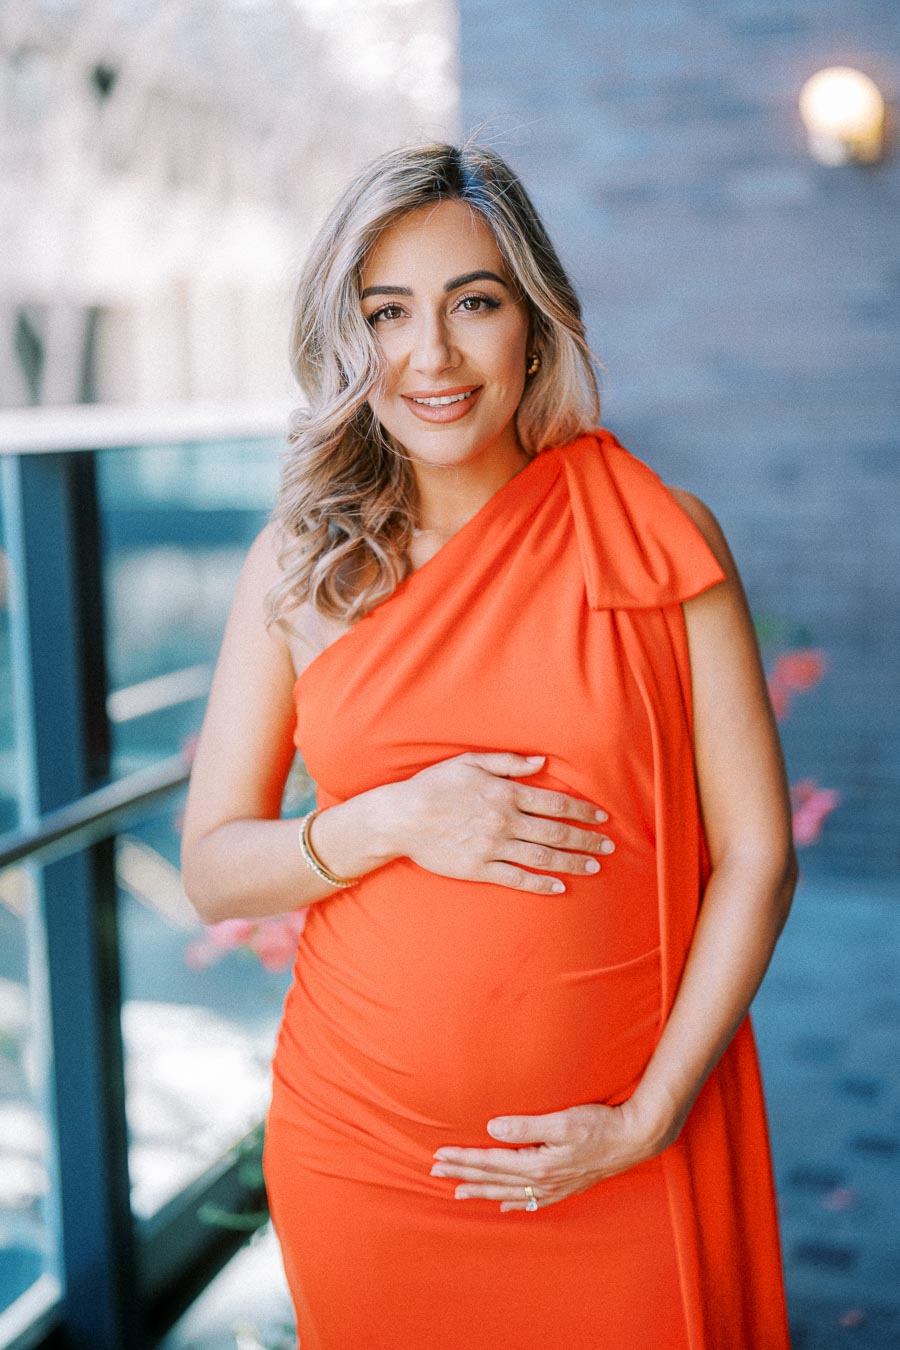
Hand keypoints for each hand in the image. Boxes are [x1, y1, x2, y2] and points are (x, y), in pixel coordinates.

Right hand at [380, 751, 614, 894]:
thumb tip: (542, 763)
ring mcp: (492, 847)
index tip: (601, 819)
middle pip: (555, 832)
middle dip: (585, 840)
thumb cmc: (434, 786)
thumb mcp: (470, 762)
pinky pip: (516, 878)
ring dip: (571, 863)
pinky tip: (559, 887)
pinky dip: (540, 883)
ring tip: (593, 867)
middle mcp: (504, 821)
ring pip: (542, 857)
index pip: (554, 803)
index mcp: (505, 793)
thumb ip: (508, 763)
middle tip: (608, 847)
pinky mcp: (479, 869)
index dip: (581, 812)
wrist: (401, 817)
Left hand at [429, 1099, 677, 1211]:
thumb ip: (526, 1126)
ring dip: (482, 1191)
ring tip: (458, 1192)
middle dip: (463, 1175)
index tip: (439, 1156)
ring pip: (508, 1192)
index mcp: (537, 1164)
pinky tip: (505, 1207)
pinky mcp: (565, 1186)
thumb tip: (492, 1129)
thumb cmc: (600, 1125)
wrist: (635, 1138)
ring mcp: (554, 1187)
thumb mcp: (563, 1120)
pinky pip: (531, 1201)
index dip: (463, 1160)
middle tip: (435, 1172)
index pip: (490, 1163)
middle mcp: (542, 1181)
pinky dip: (514, 1204)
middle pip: (494, 1179)